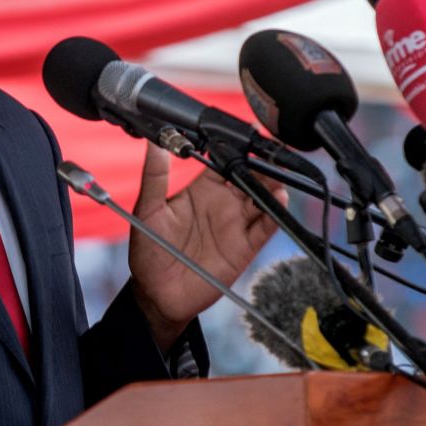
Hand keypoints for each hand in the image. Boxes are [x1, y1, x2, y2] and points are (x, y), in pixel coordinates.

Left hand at [127, 143, 280, 350]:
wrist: (157, 293)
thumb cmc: (149, 251)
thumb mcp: (148, 209)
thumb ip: (154, 176)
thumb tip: (156, 143)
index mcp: (202, 190)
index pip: (226, 161)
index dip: (238, 147)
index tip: (249, 132)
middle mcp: (223, 204)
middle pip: (251, 177)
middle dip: (263, 165)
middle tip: (272, 153)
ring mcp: (236, 225)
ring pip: (263, 199)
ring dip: (273, 186)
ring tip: (277, 176)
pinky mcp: (244, 248)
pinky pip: (265, 228)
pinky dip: (275, 215)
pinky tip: (278, 202)